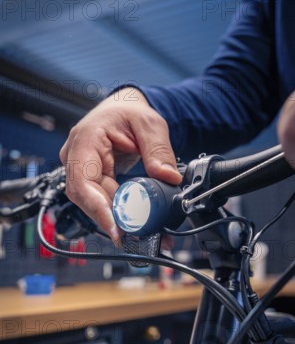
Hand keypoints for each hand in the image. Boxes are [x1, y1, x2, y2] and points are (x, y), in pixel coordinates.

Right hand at [59, 87, 181, 241]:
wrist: (122, 107)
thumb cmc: (129, 110)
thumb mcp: (150, 124)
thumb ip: (159, 150)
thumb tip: (168, 177)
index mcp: (86, 140)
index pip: (83, 182)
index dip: (98, 209)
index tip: (116, 229)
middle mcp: (77, 157)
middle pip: (88, 199)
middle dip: (114, 220)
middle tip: (141, 236)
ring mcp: (82, 170)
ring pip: (96, 204)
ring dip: (119, 220)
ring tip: (146, 234)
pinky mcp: (92, 180)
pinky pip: (104, 201)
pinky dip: (121, 213)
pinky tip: (138, 224)